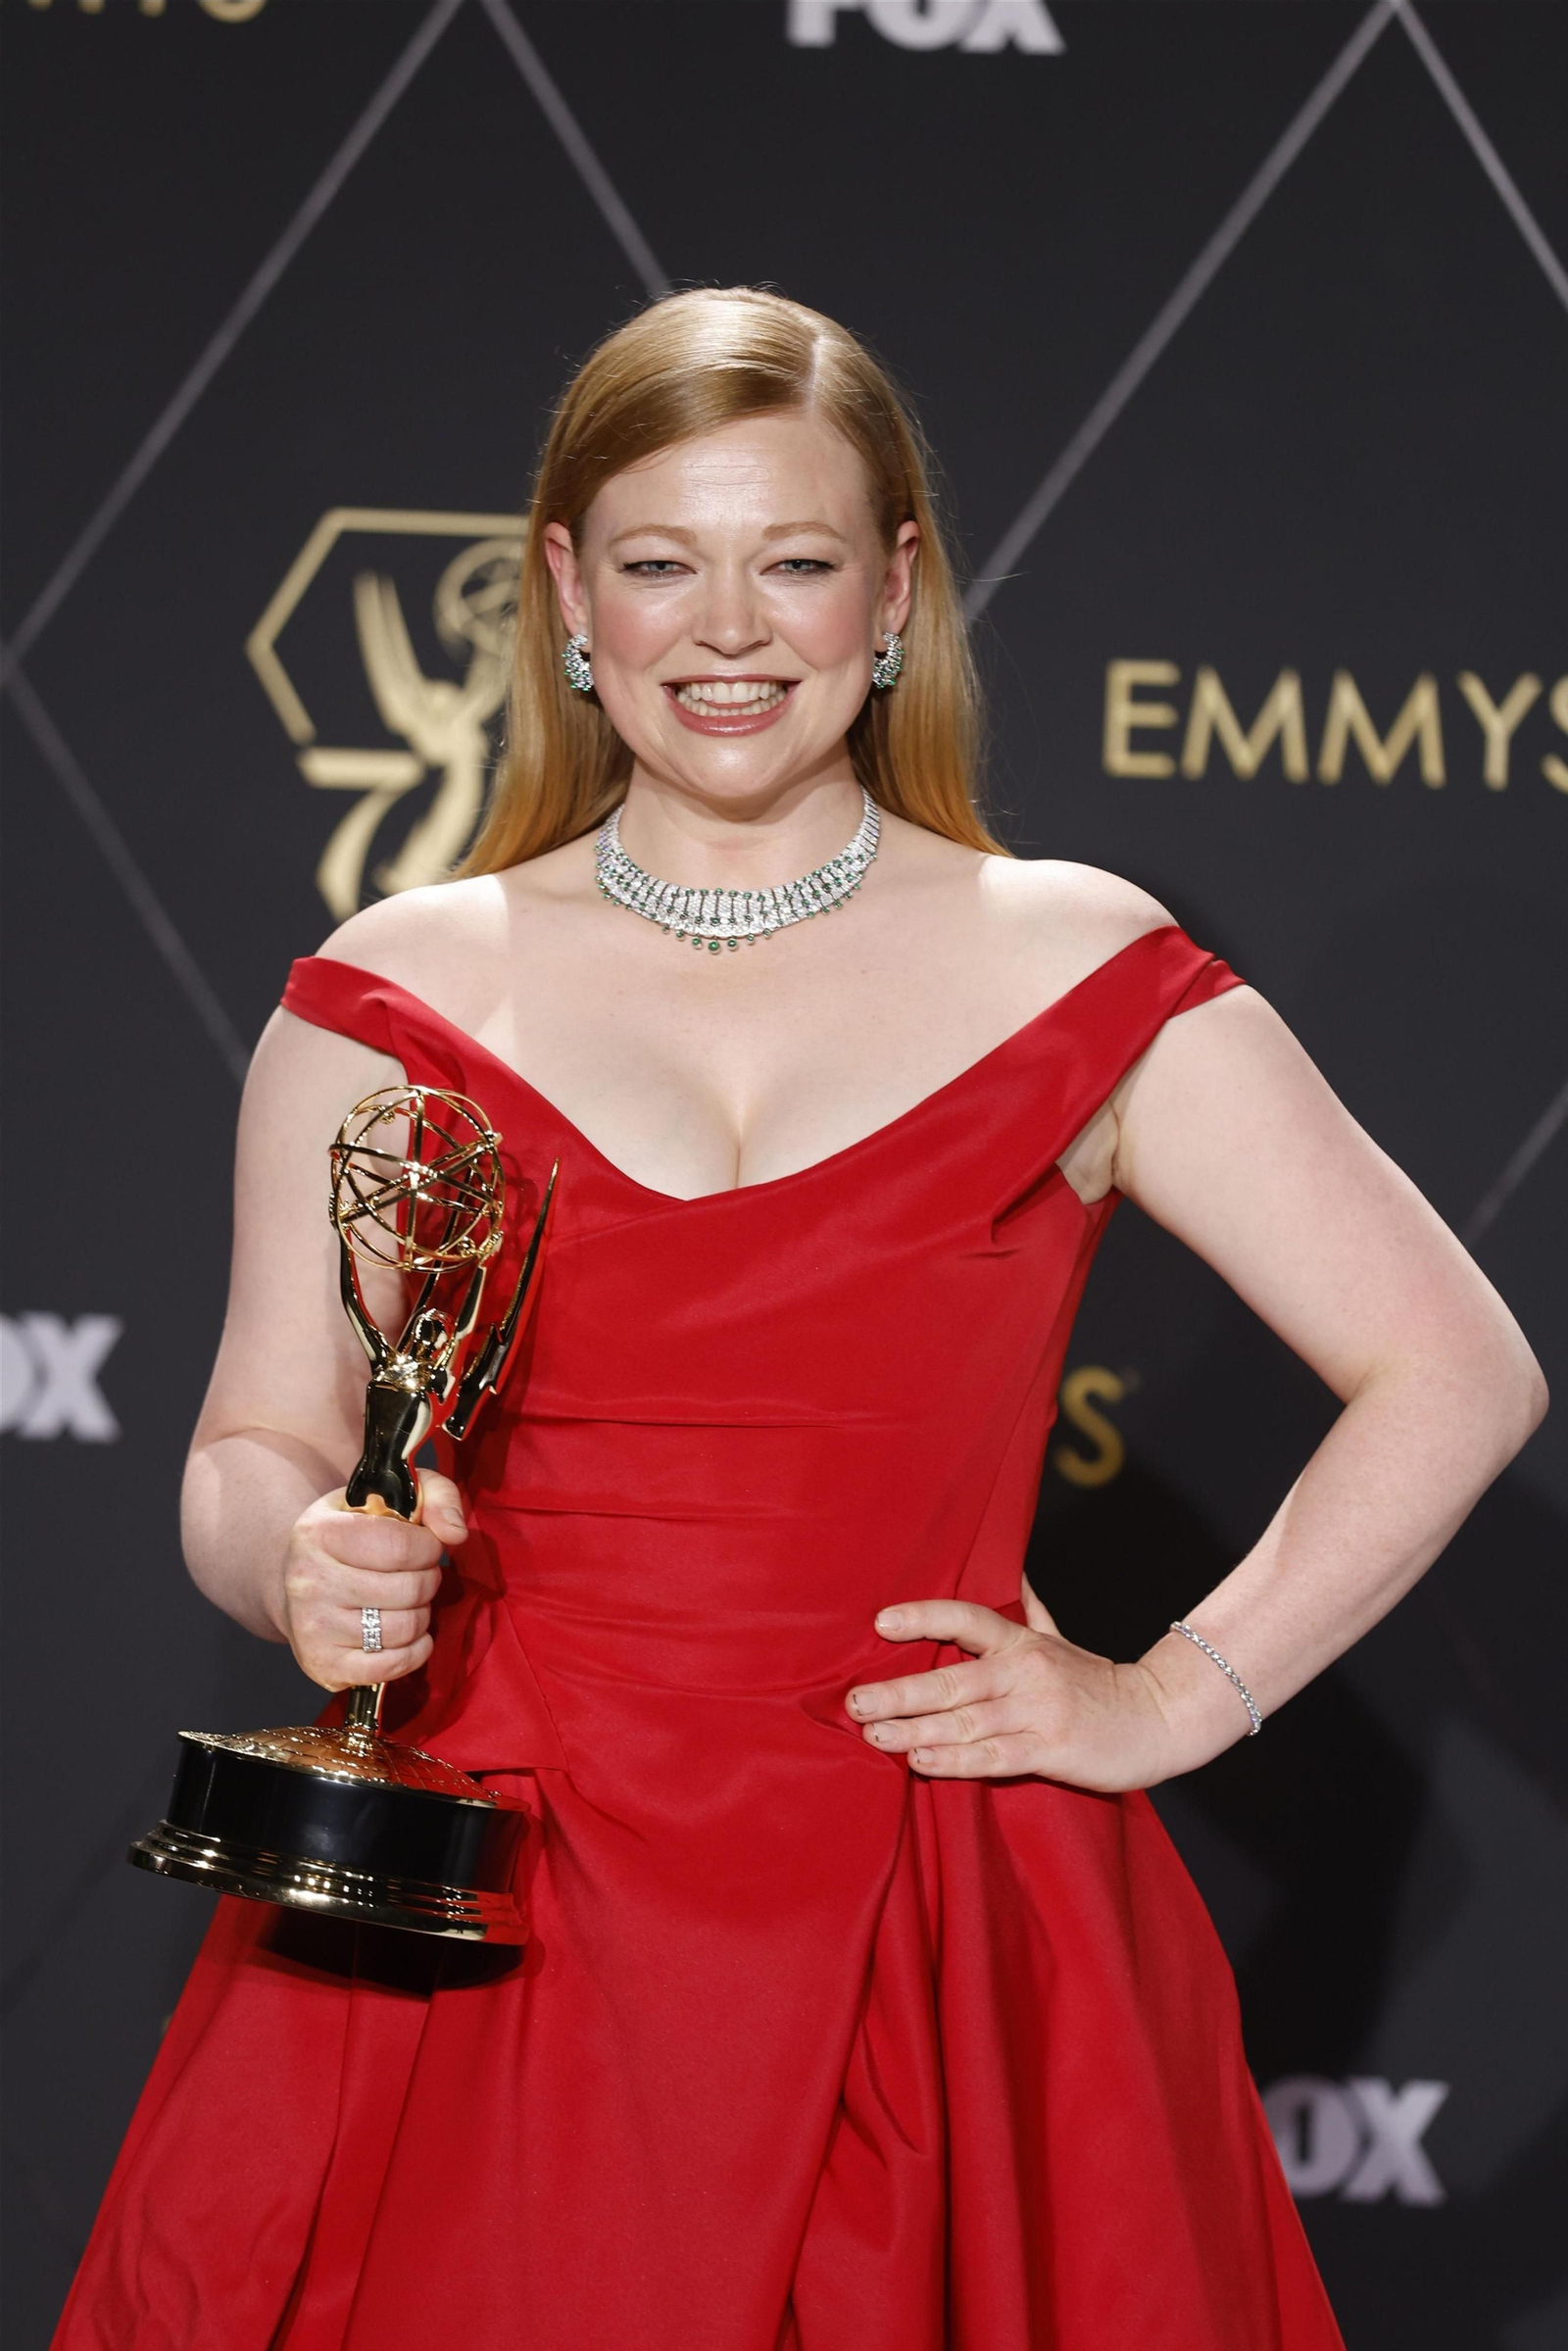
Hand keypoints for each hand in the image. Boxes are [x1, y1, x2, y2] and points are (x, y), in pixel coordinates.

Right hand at [275, 1469, 466, 1692]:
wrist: (297, 1581)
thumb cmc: (352, 1533)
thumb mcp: (389, 1497)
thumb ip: (435, 1496)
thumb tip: (456, 1534)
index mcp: (321, 1533)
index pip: (401, 1547)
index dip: (429, 1548)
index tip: (425, 1546)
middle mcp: (310, 1582)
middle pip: (408, 1590)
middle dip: (428, 1581)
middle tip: (418, 1576)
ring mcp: (313, 1628)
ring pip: (404, 1628)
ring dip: (422, 1615)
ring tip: (409, 1602)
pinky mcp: (323, 1665)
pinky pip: (391, 1666)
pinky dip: (414, 1652)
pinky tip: (409, 1635)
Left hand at [845, 1581, 1184, 1793]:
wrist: (1159, 1718)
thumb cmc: (1100, 1682)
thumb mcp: (1062, 1637)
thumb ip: (1031, 1607)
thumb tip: (1013, 1569)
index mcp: (1023, 1641)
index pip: (966, 1618)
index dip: (923, 1617)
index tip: (880, 1623)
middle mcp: (1025, 1671)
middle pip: (951, 1679)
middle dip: (898, 1692)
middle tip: (854, 1701)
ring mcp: (1036, 1712)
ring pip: (964, 1721)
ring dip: (913, 1729)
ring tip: (873, 1735)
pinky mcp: (1049, 1750)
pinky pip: (992, 1757)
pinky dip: (954, 1761)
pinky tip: (920, 1763)